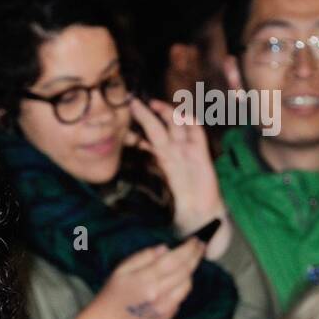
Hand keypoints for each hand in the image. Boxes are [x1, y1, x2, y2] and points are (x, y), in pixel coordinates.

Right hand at [76, 239, 204, 318]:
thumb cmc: (112, 294)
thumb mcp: (121, 269)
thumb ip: (144, 256)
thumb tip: (166, 249)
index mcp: (145, 280)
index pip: (174, 259)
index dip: (188, 248)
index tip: (195, 240)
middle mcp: (158, 295)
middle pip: (185, 271)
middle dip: (195, 256)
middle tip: (200, 246)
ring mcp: (164, 309)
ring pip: (187, 285)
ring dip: (190, 272)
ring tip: (188, 262)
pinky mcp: (166, 317)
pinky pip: (181, 298)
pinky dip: (182, 287)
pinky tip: (176, 280)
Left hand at [125, 97, 229, 258]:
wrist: (199, 214)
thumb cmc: (179, 205)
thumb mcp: (155, 192)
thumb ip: (143, 182)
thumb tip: (118, 185)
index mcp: (162, 160)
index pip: (147, 141)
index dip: (135, 133)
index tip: (120, 129)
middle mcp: (174, 151)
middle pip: (159, 126)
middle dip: (146, 115)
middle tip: (132, 104)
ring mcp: (188, 150)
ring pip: (177, 124)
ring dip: (166, 112)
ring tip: (153, 105)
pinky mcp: (201, 153)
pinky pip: (196, 132)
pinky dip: (190, 121)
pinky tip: (180, 115)